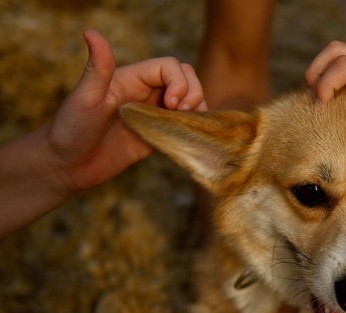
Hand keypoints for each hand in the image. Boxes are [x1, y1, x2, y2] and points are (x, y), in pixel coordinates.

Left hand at [43, 29, 206, 196]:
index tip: (172, 105)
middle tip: (182, 114)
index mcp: (130, 78)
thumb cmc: (71, 131)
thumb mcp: (84, 99)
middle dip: (194, 92)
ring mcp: (153, 114)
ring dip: (198, 108)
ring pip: (190, 100)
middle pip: (186, 78)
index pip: (169, 67)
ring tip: (189, 125)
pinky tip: (188, 137)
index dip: (179, 82)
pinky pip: (184, 125)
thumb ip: (97, 68)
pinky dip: (194, 127)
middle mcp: (145, 92)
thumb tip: (92, 32)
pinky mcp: (157, 135)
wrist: (66, 166)